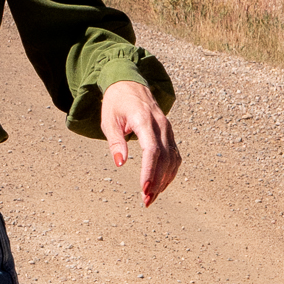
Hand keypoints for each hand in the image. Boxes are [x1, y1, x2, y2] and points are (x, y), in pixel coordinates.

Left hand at [100, 81, 180, 207]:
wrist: (129, 84)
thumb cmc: (116, 103)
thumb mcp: (108, 121)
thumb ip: (115, 142)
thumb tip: (120, 163)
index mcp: (144, 120)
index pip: (152, 149)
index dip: (149, 171)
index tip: (144, 188)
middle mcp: (161, 125)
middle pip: (165, 158)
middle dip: (157, 181)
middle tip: (146, 200)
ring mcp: (168, 129)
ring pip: (173, 159)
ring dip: (164, 181)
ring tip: (151, 198)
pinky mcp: (169, 134)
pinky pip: (174, 156)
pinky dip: (169, 172)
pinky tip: (160, 185)